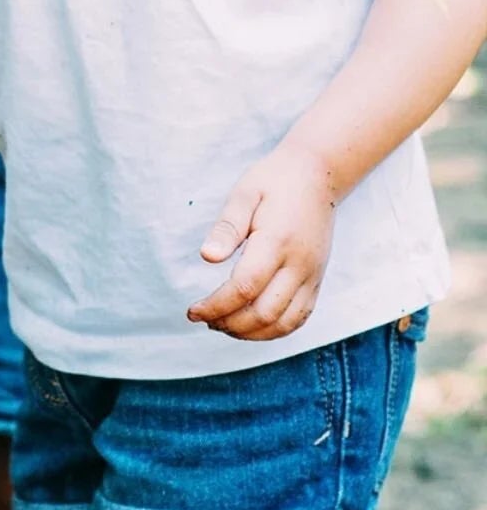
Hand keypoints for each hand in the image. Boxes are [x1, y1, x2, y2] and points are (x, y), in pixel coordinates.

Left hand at [187, 142, 335, 339]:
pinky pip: (301, 317)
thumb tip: (207, 257)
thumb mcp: (243, 194)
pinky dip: (275, 330)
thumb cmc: (273, 182)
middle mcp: (300, 264)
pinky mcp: (318, 280)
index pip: (244, 287)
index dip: (216, 305)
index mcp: (277, 241)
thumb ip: (226, 228)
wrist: (318, 176)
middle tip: (203, 319)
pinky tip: (250, 326)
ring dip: (251, 333)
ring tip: (222, 325)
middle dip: (229, 323)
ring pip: (285, 323)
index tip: (193, 311)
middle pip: (264, 313)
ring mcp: (313, 275)